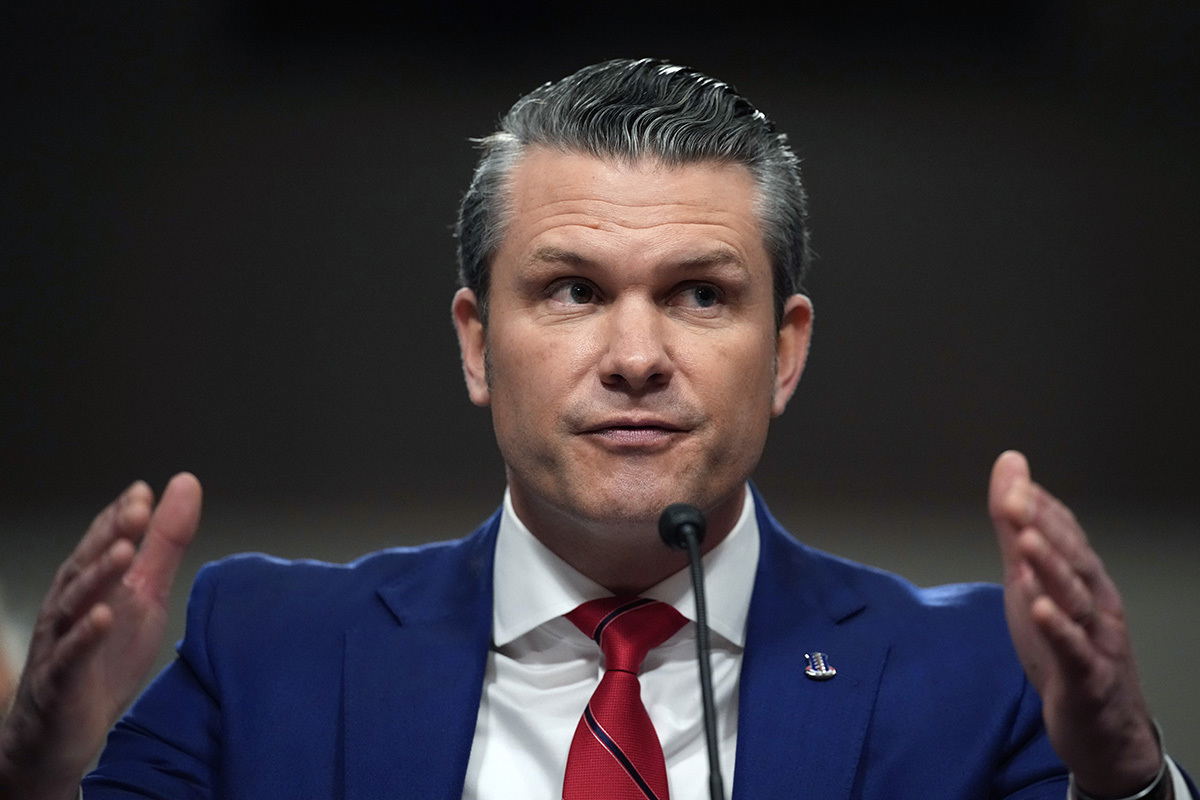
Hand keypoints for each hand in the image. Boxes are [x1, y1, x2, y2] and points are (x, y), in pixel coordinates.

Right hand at [0, 473, 201, 799]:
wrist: (62, 733)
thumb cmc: (103, 658)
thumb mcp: (145, 594)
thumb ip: (164, 543)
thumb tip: (182, 485)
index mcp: (93, 585)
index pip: (104, 542)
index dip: (122, 517)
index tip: (145, 492)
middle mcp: (70, 607)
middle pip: (87, 565)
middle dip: (111, 535)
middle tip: (138, 509)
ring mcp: (60, 644)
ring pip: (73, 604)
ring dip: (98, 576)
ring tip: (124, 551)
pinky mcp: (59, 683)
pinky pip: (69, 658)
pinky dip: (84, 636)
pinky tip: (102, 617)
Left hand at [990, 451, 1162, 796]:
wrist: (1103, 730)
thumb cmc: (1065, 648)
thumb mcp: (1030, 586)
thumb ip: (1017, 531)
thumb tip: (1010, 472)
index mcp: (1083, 579)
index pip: (1065, 535)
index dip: (1040, 507)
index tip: (1013, 478)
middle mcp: (1096, 603)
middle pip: (1072, 560)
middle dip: (1044, 527)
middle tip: (1016, 498)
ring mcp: (1096, 640)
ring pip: (1076, 600)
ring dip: (1051, 569)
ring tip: (1025, 542)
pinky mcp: (1088, 679)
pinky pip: (1074, 651)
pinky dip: (1059, 630)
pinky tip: (1040, 610)